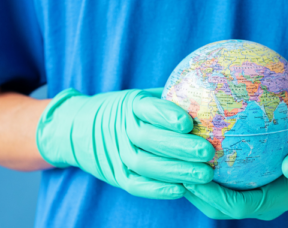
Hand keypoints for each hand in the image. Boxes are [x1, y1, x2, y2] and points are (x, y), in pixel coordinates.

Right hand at [36, 87, 214, 199]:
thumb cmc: (128, 110)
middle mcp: (122, 128)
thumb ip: (169, 99)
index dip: (166, 115)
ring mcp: (117, 153)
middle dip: (180, 147)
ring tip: (205, 175)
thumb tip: (209, 99)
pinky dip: (157, 189)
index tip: (188, 123)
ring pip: (145, 164)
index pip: (148, 109)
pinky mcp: (116, 174)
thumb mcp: (142, 96)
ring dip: (176, 171)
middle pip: (149, 138)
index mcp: (131, 105)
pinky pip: (135, 184)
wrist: (79, 128)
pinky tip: (180, 190)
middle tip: (207, 151)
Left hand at [184, 121, 287, 219]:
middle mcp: (258, 202)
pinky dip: (206, 169)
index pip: (236, 206)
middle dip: (195, 193)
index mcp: (273, 202)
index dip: (213, 196)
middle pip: (218, 207)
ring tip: (176, 161)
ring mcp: (252, 194)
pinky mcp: (247, 182)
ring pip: (215, 197)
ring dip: (195, 183)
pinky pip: (222, 180)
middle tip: (175, 169)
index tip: (194, 177)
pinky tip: (193, 147)